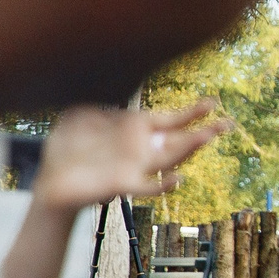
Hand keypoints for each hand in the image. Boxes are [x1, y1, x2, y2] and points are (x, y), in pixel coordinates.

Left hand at [33, 102, 227, 212]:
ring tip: (206, 138)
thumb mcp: (78, 116)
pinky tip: (176, 180)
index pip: (169, 120)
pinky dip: (162, 186)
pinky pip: (147, 188)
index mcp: (134, 131)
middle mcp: (141, 150)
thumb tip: (110, 89)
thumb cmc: (66, 150)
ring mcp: (135, 168)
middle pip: (179, 140)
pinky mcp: (122, 184)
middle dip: (204, 132)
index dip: (191, 113)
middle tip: (227, 124)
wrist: (52, 181)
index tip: (212, 103)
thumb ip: (95, 101)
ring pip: (169, 159)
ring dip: (189, 149)